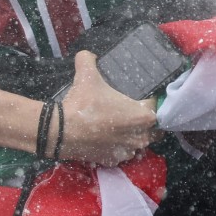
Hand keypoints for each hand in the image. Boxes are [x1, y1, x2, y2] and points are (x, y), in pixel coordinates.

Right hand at [56, 51, 158, 165]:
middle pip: (152, 129)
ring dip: (131, 136)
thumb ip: (88, 60)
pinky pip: (120, 154)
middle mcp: (141, 136)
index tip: (136, 97)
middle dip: (144, 122)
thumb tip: (87, 54)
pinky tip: (104, 139)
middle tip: (128, 113)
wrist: (60, 131)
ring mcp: (127, 151)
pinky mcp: (112, 161)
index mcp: (143, 116)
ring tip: (116, 127)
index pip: (155, 107)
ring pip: (137, 143)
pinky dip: (115, 148)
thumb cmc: (82, 103)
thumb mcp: (86, 75)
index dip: (147, 100)